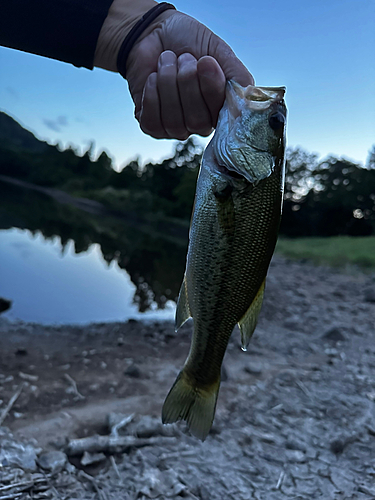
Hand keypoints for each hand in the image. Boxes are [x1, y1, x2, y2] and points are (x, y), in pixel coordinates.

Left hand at [126, 11, 253, 139]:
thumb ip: (238, 76)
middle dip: (187, 82)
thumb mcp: (219, 52)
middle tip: (184, 58)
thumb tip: (249, 97)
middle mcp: (201, 123)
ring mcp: (176, 128)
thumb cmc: (188, 42)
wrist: (152, 32)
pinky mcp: (153, 126)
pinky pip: (154, 121)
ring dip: (168, 83)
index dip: (212, 89)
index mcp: (221, 107)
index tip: (206, 61)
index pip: (222, 114)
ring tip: (167, 62)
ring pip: (174, 121)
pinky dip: (152, 94)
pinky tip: (153, 78)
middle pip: (197, 121)